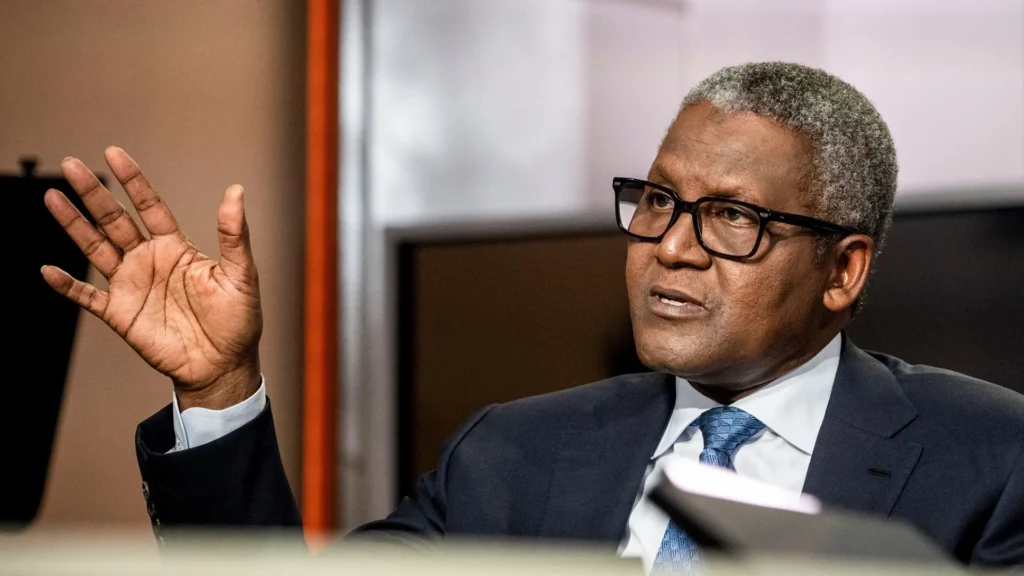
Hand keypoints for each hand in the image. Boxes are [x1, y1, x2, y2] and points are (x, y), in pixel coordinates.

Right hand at [42, 147, 261, 409]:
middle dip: (94, 193)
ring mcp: (131, 285)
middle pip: (115, 220)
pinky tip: (48, 269)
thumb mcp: (242, 274)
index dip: (132, 180)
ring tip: (53, 197)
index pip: (149, 206)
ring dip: (74, 225)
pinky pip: (87, 296)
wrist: (224, 366)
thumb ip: (234, 234)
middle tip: (71, 165)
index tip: (113, 153)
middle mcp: (149, 260)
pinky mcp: (119, 313)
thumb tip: (236, 192)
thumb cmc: (238, 321)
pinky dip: (67, 285)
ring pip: (95, 248)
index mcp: (176, 248)